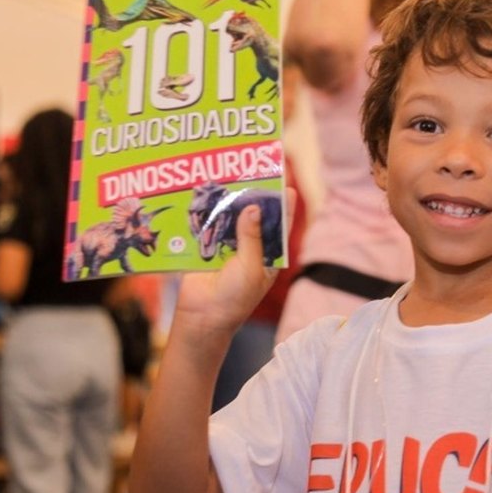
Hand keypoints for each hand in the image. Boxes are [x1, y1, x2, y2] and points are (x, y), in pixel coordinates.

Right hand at [173, 188, 296, 335]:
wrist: (203, 317)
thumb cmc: (235, 297)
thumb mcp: (251, 267)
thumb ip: (251, 237)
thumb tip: (254, 208)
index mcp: (267, 256)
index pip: (280, 229)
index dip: (285, 209)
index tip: (289, 188)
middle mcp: (250, 249)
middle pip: (255, 219)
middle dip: (255, 199)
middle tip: (255, 175)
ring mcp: (228, 247)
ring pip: (232, 219)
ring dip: (231, 203)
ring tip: (233, 179)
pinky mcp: (206, 248)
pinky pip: (209, 227)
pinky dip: (209, 213)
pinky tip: (208, 195)